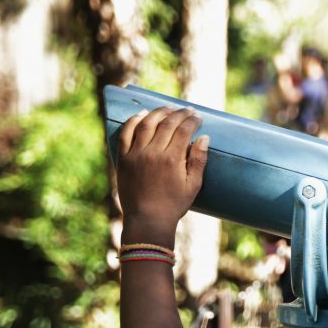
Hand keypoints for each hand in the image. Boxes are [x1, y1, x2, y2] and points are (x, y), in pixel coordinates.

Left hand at [116, 107, 208, 242]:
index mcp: (172, 159)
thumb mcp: (193, 186)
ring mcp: (135, 154)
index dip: (192, 120)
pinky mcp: (123, 158)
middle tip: (187, 110)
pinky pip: (125, 133)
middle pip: (166, 124)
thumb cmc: (174, 205)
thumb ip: (199, 160)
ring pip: (146, 124)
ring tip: (168, 108)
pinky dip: (133, 121)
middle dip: (179, 114)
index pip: (183, 130)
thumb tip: (204, 138)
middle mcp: (152, 153)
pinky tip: (142, 115)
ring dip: (158, 113)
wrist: (148, 219)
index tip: (198, 117)